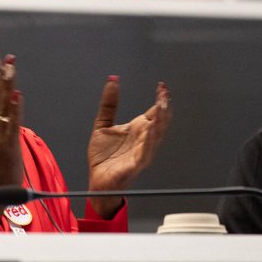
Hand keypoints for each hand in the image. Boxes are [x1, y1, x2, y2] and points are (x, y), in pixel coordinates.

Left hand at [86, 78, 170, 218]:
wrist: (97, 181)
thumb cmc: (103, 157)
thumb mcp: (103, 124)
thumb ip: (109, 103)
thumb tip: (112, 80)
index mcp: (138, 129)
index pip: (156, 112)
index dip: (161, 99)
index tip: (162, 86)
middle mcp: (143, 140)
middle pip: (160, 122)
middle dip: (164, 107)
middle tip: (164, 93)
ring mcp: (142, 152)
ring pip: (156, 135)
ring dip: (160, 121)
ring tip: (162, 107)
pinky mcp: (136, 165)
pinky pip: (145, 152)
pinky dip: (149, 141)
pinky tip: (151, 130)